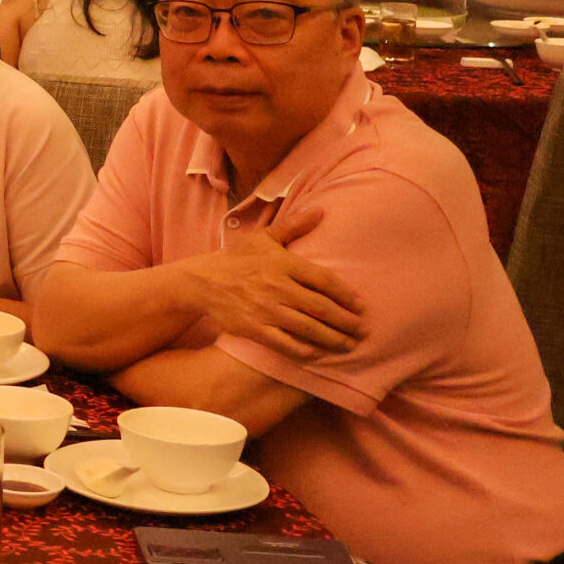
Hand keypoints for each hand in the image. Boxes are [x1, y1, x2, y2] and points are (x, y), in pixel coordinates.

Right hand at [184, 211, 366, 356]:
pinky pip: (286, 344)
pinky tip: (317, 353)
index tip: (361, 306)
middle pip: (321, 307)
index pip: (323, 279)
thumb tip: (321, 210)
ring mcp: (264, 309)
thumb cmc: (236, 258)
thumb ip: (294, 226)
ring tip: (348, 345)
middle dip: (346, 321)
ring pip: (308, 328)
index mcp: (281, 262)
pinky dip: (305, 351)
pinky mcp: (253, 328)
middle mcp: (275, 286)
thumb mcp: (263, 237)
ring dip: (333, 339)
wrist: (200, 281)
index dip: (346, 294)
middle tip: (362, 330)